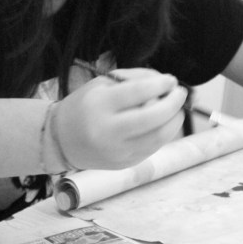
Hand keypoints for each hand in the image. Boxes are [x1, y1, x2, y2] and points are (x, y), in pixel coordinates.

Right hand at [55, 68, 188, 169]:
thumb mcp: (102, 84)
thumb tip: (165, 83)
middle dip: (173, 103)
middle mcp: (108, 130)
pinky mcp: (125, 164)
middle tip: (180, 93)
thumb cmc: (84, 106)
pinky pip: (153, 147)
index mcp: (99, 105)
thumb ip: (134, 80)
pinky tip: (164, 123)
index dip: (160, 84)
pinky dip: (165, 133)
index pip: (137, 92)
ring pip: (159, 137)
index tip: (171, 80)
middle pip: (153, 118)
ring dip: (175, 120)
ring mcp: (118, 151)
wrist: (62, 140)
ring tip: (177, 108)